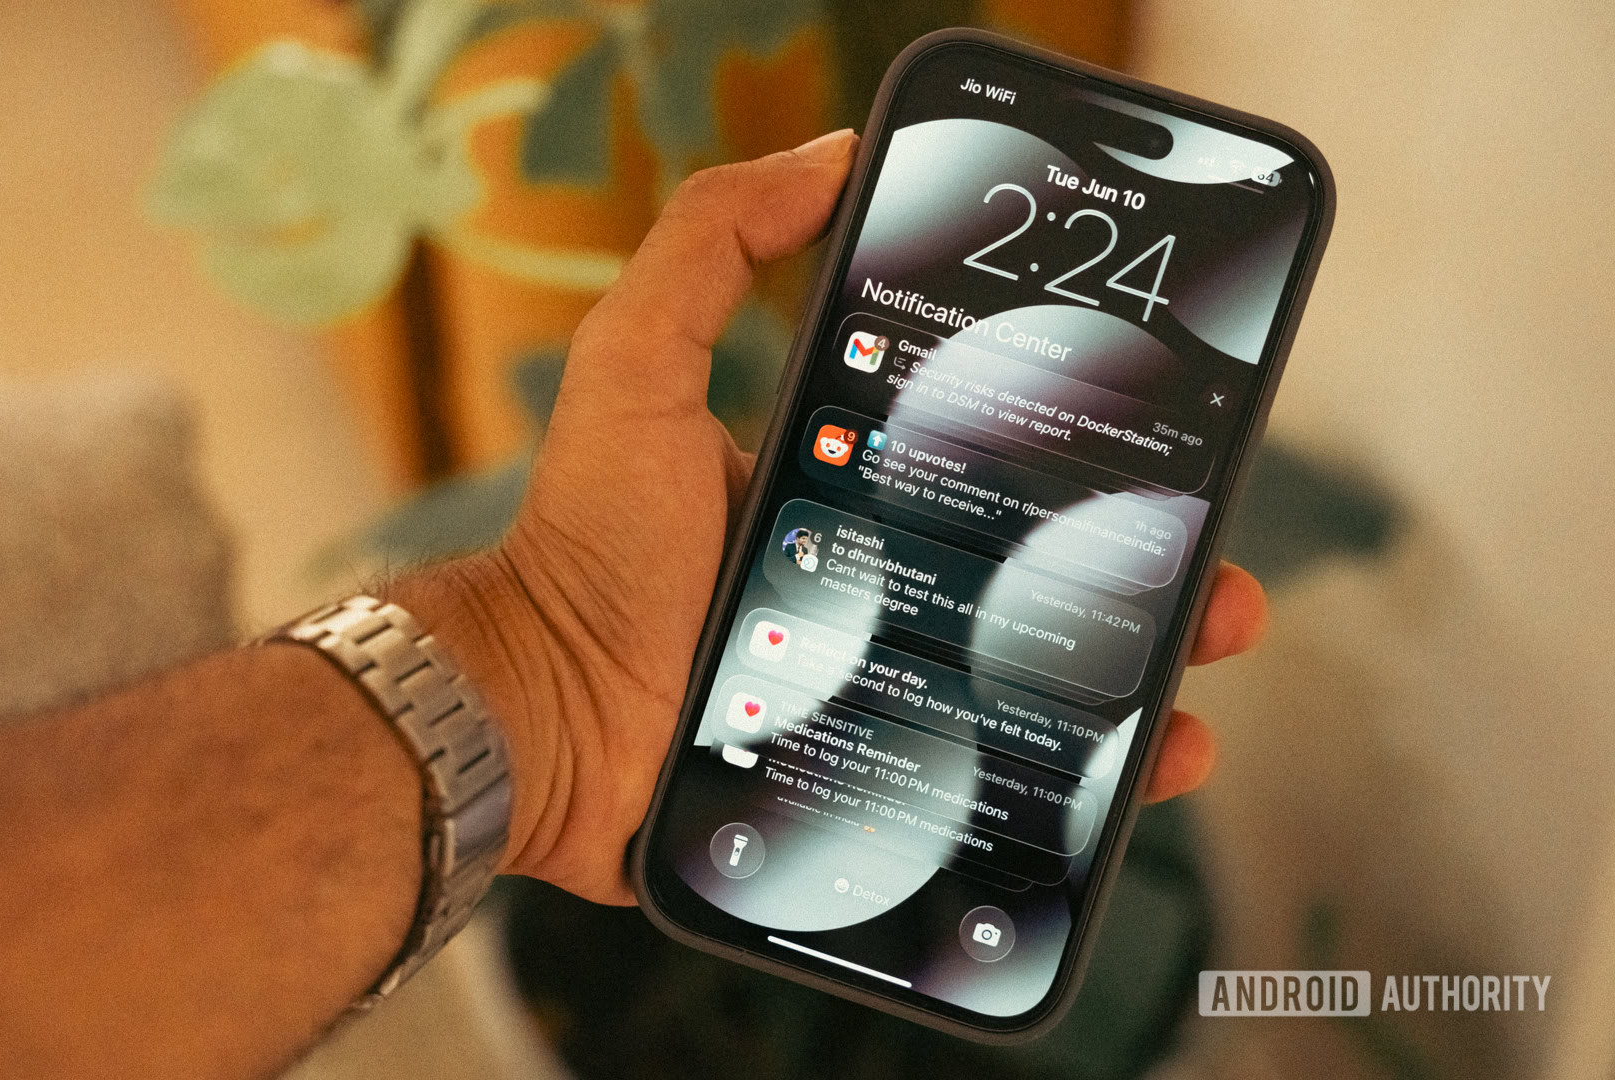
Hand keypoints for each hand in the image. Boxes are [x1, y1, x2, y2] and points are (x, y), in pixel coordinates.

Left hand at [392, 130, 1267, 904]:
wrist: (542, 717)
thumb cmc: (588, 542)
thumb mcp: (638, 363)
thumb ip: (711, 244)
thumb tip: (830, 153)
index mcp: (847, 489)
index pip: (988, 463)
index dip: (1078, 455)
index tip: (1156, 437)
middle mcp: (877, 586)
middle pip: (1042, 572)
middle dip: (1146, 564)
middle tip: (1210, 565)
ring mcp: (885, 686)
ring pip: (1048, 677)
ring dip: (1147, 662)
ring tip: (1206, 643)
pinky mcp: (881, 778)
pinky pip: (1008, 784)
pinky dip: (1094, 779)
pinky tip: (1157, 757)